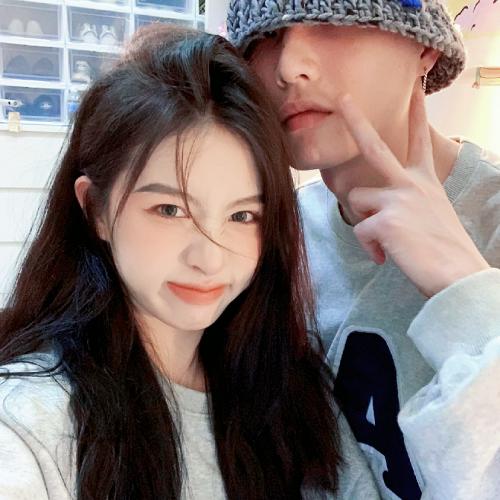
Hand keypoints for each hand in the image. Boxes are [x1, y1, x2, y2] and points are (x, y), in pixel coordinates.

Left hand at [337, 87, 489, 297]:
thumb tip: (378, 216)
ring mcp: (398, 199)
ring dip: (365, 222)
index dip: (418, 112)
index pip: (420, 140)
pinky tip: (386, 256)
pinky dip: (370, 247)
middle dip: (355, 119)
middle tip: (341, 96)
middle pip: (375, 145)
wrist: (459, 275)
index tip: (416, 86)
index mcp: (425, 181)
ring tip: (387, 239)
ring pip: (356, 200)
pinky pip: (359, 231)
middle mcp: (411, 184)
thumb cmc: (444, 250)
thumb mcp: (431, 215)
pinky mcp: (385, 220)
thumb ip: (406, 204)